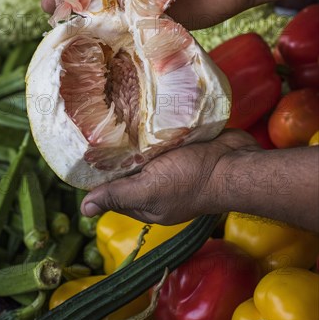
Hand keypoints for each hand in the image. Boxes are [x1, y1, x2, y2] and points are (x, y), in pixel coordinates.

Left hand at [80, 130, 259, 224]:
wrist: (236, 162)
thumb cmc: (192, 180)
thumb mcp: (150, 190)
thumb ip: (119, 197)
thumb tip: (84, 209)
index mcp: (147, 202)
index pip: (114, 191)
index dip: (98, 176)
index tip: (83, 153)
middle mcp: (158, 185)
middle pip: (129, 169)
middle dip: (116, 152)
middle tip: (96, 126)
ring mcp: (171, 164)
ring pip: (145, 151)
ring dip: (134, 136)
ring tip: (113, 113)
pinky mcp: (183, 145)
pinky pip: (162, 136)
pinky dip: (153, 126)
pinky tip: (140, 110)